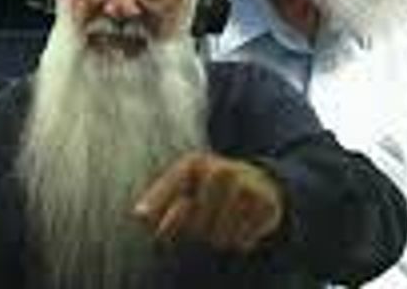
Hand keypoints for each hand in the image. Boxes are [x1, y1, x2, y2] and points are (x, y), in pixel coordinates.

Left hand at [133, 152, 284, 252]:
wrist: (259, 181)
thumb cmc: (209, 188)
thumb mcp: (185, 185)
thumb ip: (161, 200)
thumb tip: (140, 216)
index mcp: (194, 164)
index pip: (173, 184)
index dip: (156, 200)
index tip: (140, 215)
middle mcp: (220, 171)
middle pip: (195, 223)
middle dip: (195, 230)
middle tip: (203, 220)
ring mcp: (245, 186)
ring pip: (219, 237)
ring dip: (218, 238)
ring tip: (222, 222)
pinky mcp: (265, 205)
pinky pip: (242, 241)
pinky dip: (240, 241)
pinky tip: (241, 225)